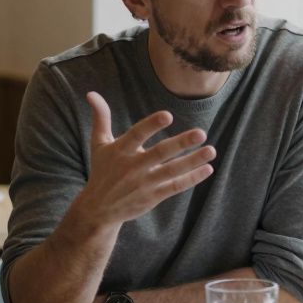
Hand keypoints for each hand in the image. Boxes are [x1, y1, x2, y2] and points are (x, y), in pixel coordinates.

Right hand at [73, 92, 215, 224]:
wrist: (98, 209)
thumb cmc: (102, 170)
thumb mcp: (98, 144)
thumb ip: (100, 118)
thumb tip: (91, 93)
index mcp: (120, 150)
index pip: (137, 135)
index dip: (151, 125)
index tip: (168, 115)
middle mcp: (133, 166)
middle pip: (160, 153)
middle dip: (181, 143)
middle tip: (201, 133)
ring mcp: (144, 183)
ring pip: (172, 170)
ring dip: (193, 161)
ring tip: (211, 150)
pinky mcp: (152, 197)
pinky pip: (175, 186)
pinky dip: (192, 178)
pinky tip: (207, 169)